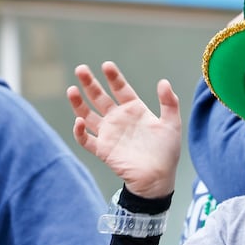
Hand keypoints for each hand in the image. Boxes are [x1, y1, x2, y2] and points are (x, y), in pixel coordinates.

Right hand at [67, 61, 181, 198]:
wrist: (159, 178)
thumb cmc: (166, 152)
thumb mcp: (172, 124)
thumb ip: (169, 102)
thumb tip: (163, 81)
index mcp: (134, 110)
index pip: (120, 89)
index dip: (113, 77)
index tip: (106, 65)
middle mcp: (118, 119)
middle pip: (99, 97)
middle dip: (89, 83)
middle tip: (80, 69)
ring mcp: (109, 134)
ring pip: (88, 115)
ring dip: (78, 103)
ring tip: (72, 89)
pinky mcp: (103, 150)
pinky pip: (86, 139)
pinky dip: (80, 131)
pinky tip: (79, 121)